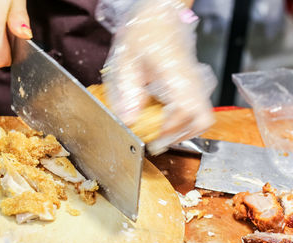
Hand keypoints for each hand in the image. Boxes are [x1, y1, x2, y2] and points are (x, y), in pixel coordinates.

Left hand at [103, 0, 215, 144]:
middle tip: (159, 142)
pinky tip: (165, 119)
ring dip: (184, 130)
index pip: (187, 108)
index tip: (154, 138)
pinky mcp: (194, 82)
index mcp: (176, 71)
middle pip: (203, 118)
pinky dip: (185, 120)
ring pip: (203, 116)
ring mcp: (196, 80)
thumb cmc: (144, 30)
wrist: (161, 13)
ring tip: (161, 134)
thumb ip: (128, 90)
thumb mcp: (127, 58)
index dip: (172, 128)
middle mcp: (192, 78)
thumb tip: (129, 120)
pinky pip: (198, 108)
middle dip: (182, 136)